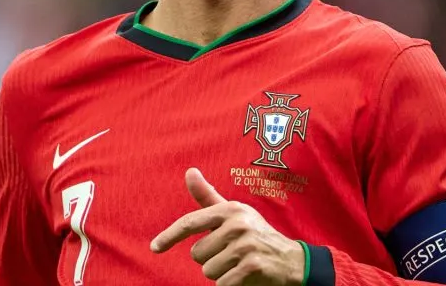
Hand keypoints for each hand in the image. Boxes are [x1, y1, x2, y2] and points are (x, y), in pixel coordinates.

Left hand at [151, 168, 304, 285]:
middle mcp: (238, 224)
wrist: (291, 260)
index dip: (169, 236)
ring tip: (238, 264)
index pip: (190, 222)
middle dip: (210, 259)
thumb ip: (208, 196)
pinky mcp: (252, 267)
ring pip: (208, 270)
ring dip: (220, 273)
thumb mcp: (233, 213)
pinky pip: (221, 284)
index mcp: (230, 209)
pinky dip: (229, 285)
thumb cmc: (255, 235)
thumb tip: (189, 171)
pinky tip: (244, 277)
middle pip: (197, 253)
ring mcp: (246, 245)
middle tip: (231, 254)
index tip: (154, 248)